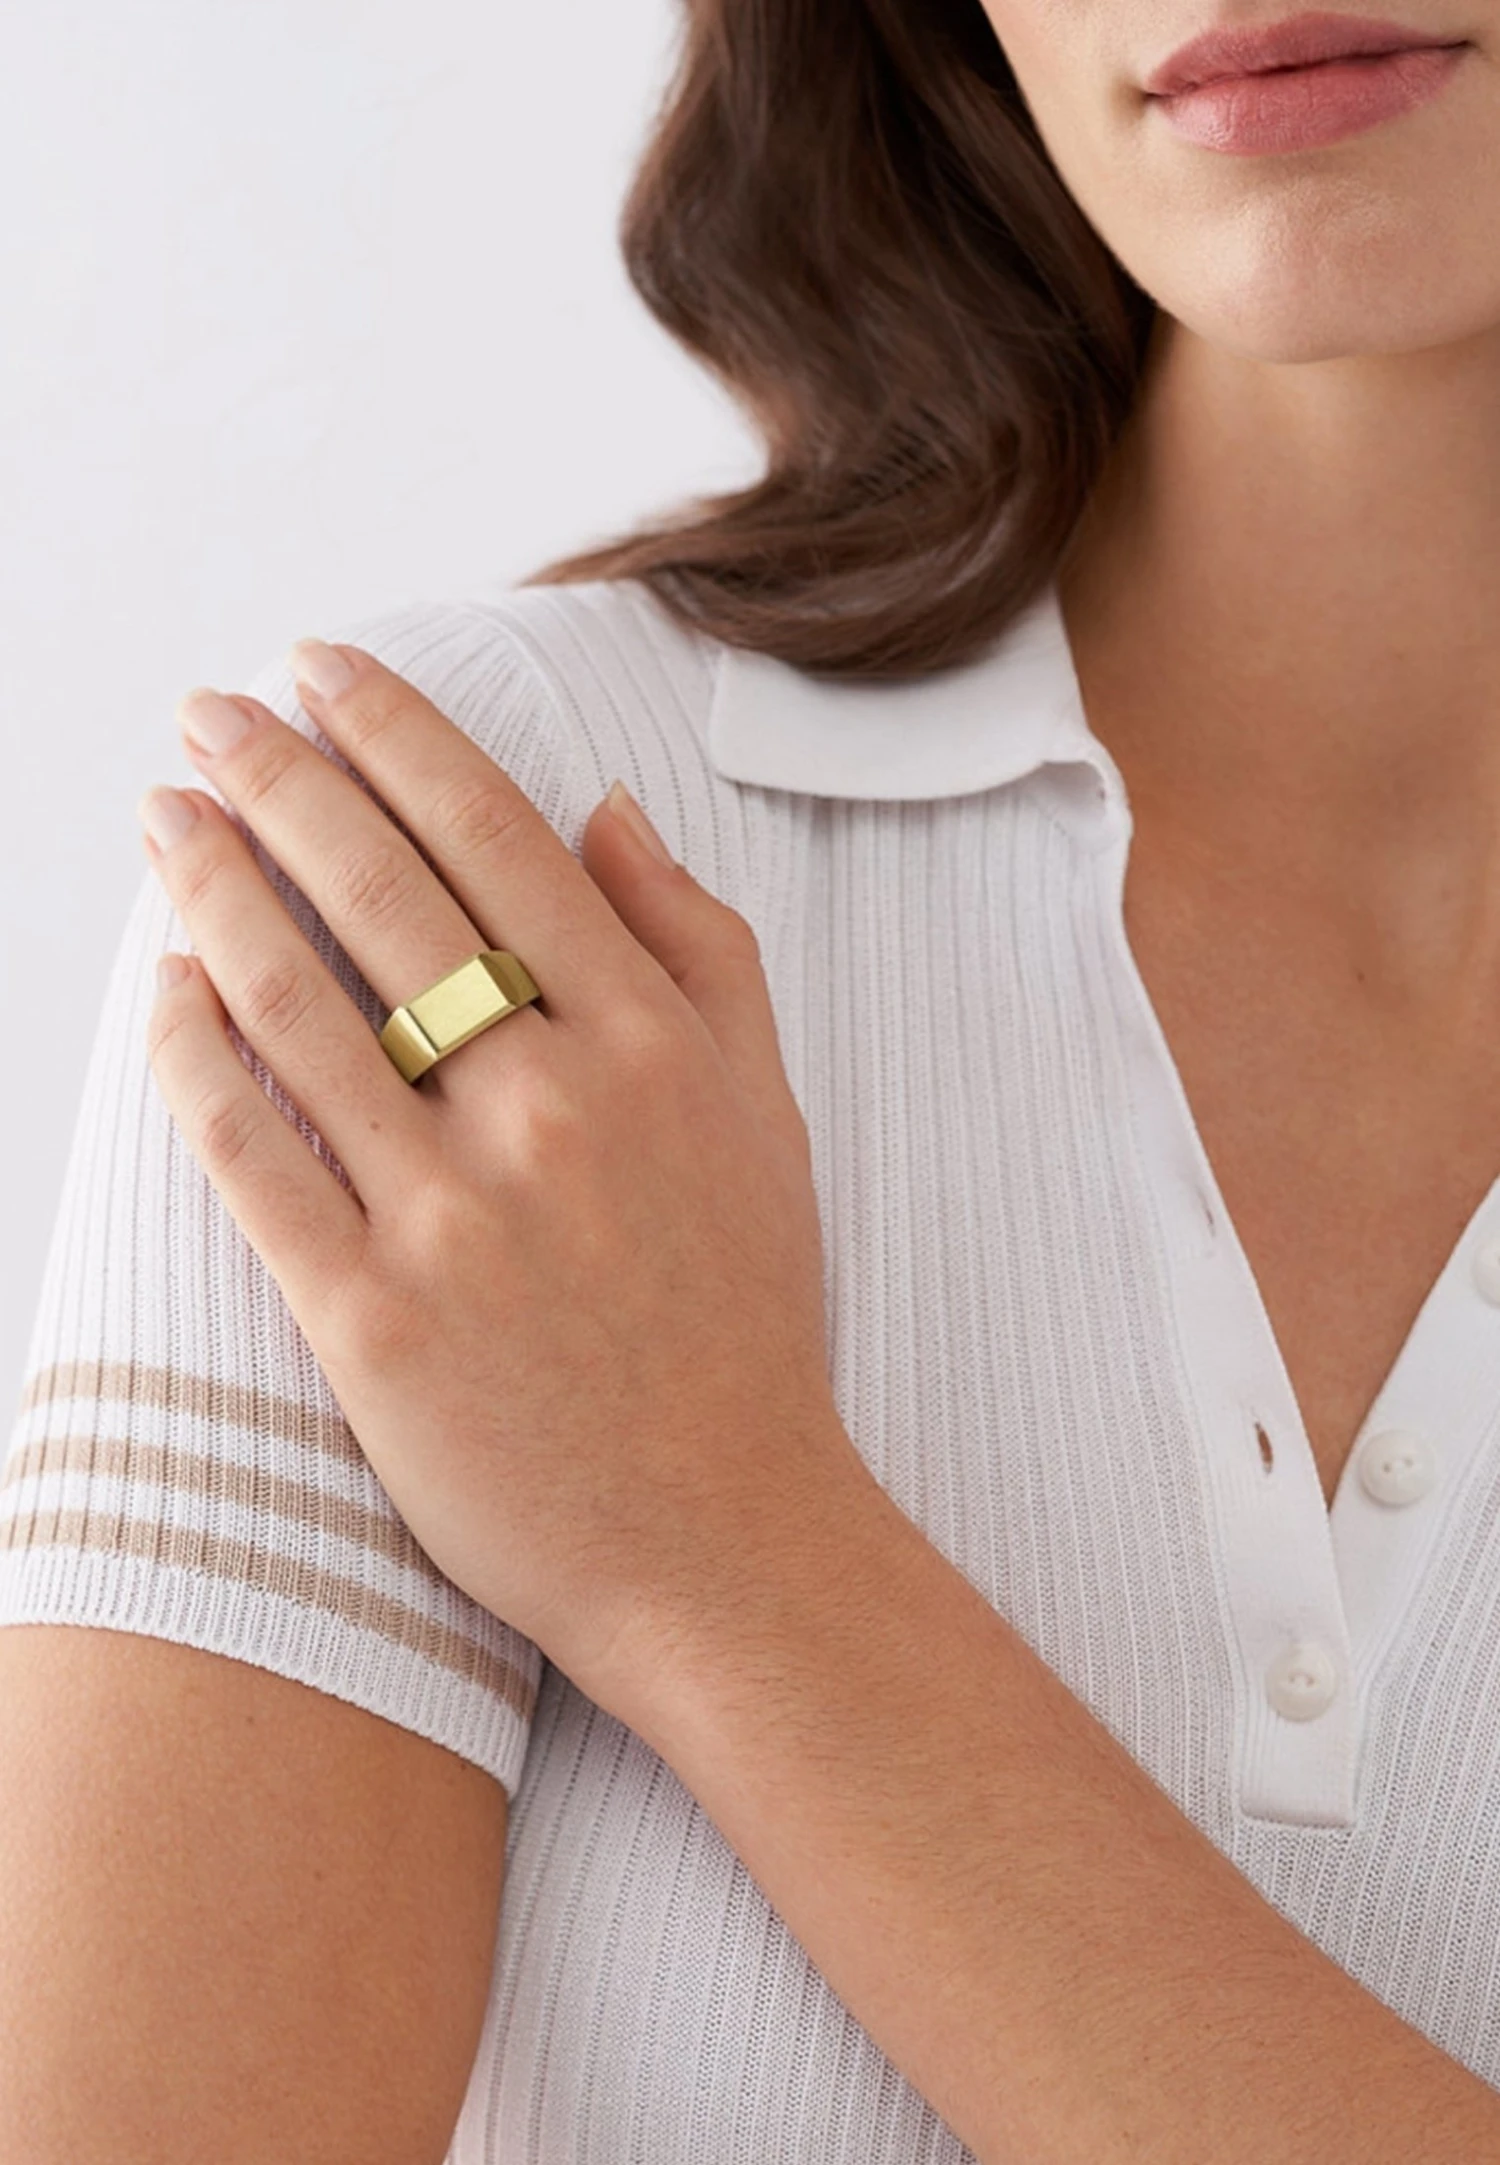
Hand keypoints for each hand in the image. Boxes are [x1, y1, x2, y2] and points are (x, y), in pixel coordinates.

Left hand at [137, 638, 872, 1721]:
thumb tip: (605, 808)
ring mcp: (453, 1216)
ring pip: (298, 1005)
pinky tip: (166, 985)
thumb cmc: (745, 1321)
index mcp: (653, 1045)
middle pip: (383, 893)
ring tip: (164, 816)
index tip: (323, 669)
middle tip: (209, 712)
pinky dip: (197, 1056)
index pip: (496, 838)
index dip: (396, 732)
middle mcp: (552, 1109)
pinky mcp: (371, 1320)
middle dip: (280, 775)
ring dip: (214, 887)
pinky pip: (253, 1155)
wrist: (723, 1539)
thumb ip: (699, 948)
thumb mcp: (769, 1115)